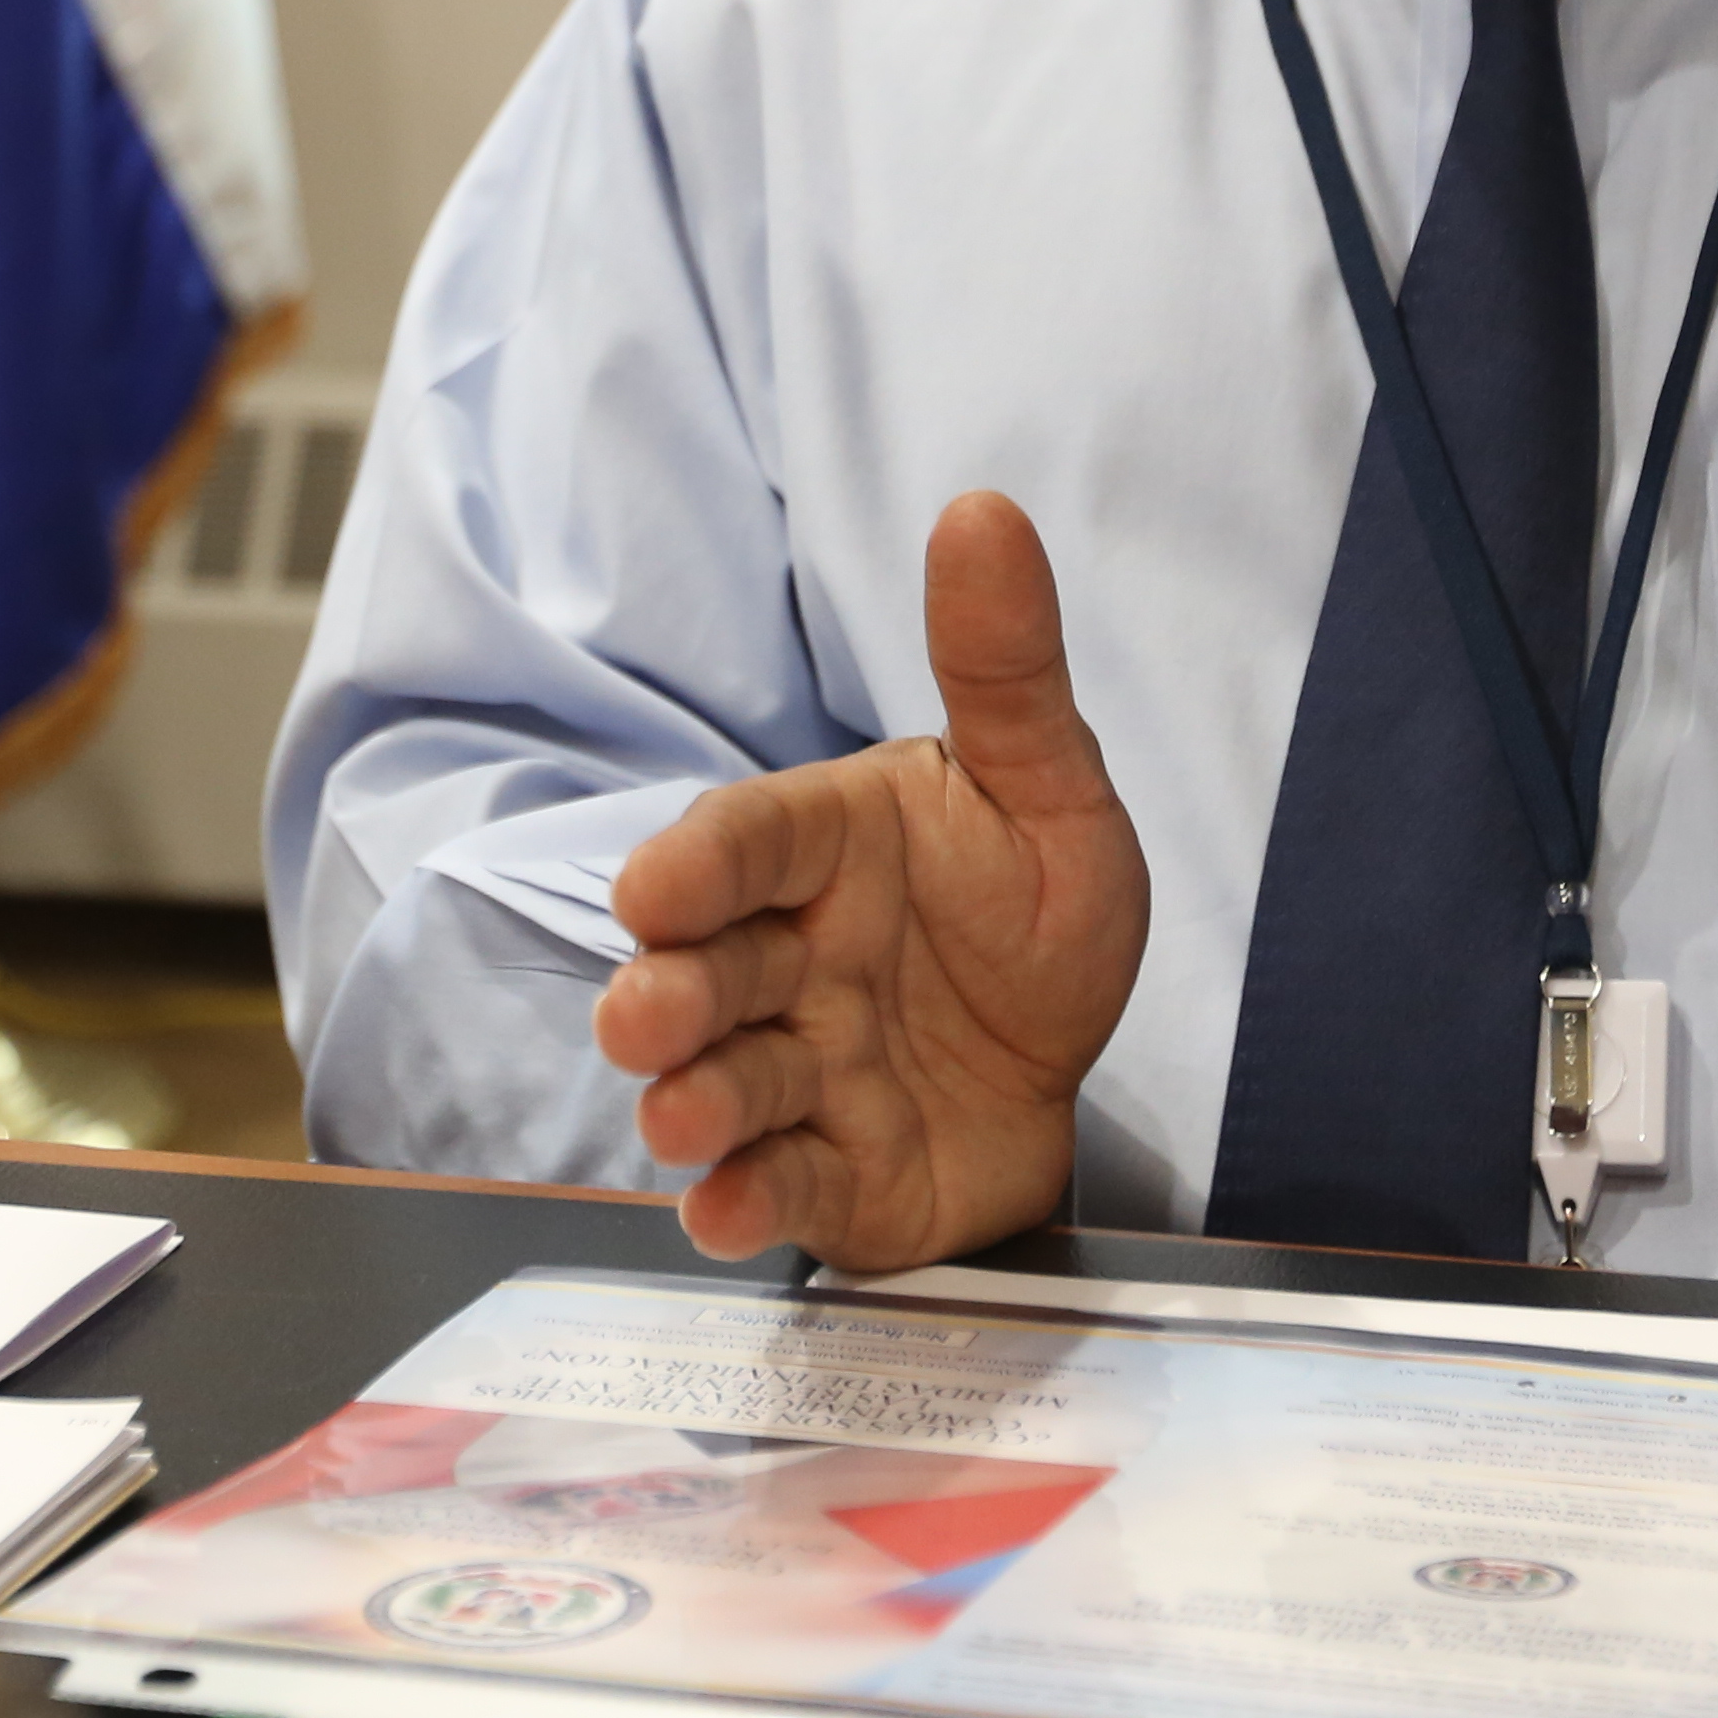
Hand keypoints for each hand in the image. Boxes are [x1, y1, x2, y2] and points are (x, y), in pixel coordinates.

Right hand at [589, 491, 1150, 1267]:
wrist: (1071, 1071)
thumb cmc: (1034, 920)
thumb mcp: (1049, 792)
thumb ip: (1006, 670)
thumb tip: (982, 509)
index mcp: (826, 852)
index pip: (746, 843)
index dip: (698, 867)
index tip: (654, 892)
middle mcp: (788, 960)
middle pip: (705, 971)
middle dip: (667, 995)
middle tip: (646, 1014)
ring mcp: (797, 1072)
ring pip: (721, 1084)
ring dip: (690, 1103)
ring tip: (682, 1118)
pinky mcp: (822, 1176)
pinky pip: (772, 1189)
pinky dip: (742, 1203)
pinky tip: (726, 1207)